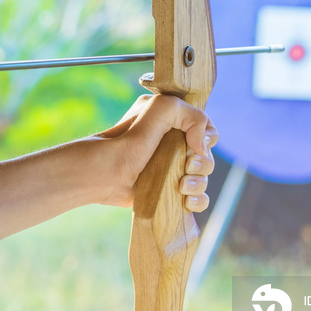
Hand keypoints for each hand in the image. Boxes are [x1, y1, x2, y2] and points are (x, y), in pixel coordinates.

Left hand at [96, 95, 217, 209]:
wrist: (103, 175)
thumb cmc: (125, 141)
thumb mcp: (158, 109)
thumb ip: (190, 115)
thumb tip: (202, 147)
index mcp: (172, 122)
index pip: (205, 128)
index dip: (207, 138)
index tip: (195, 144)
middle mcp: (172, 145)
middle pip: (207, 155)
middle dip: (203, 163)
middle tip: (187, 167)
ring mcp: (170, 169)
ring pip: (203, 178)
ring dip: (199, 183)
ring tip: (182, 186)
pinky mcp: (166, 191)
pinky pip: (196, 198)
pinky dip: (198, 201)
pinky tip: (186, 201)